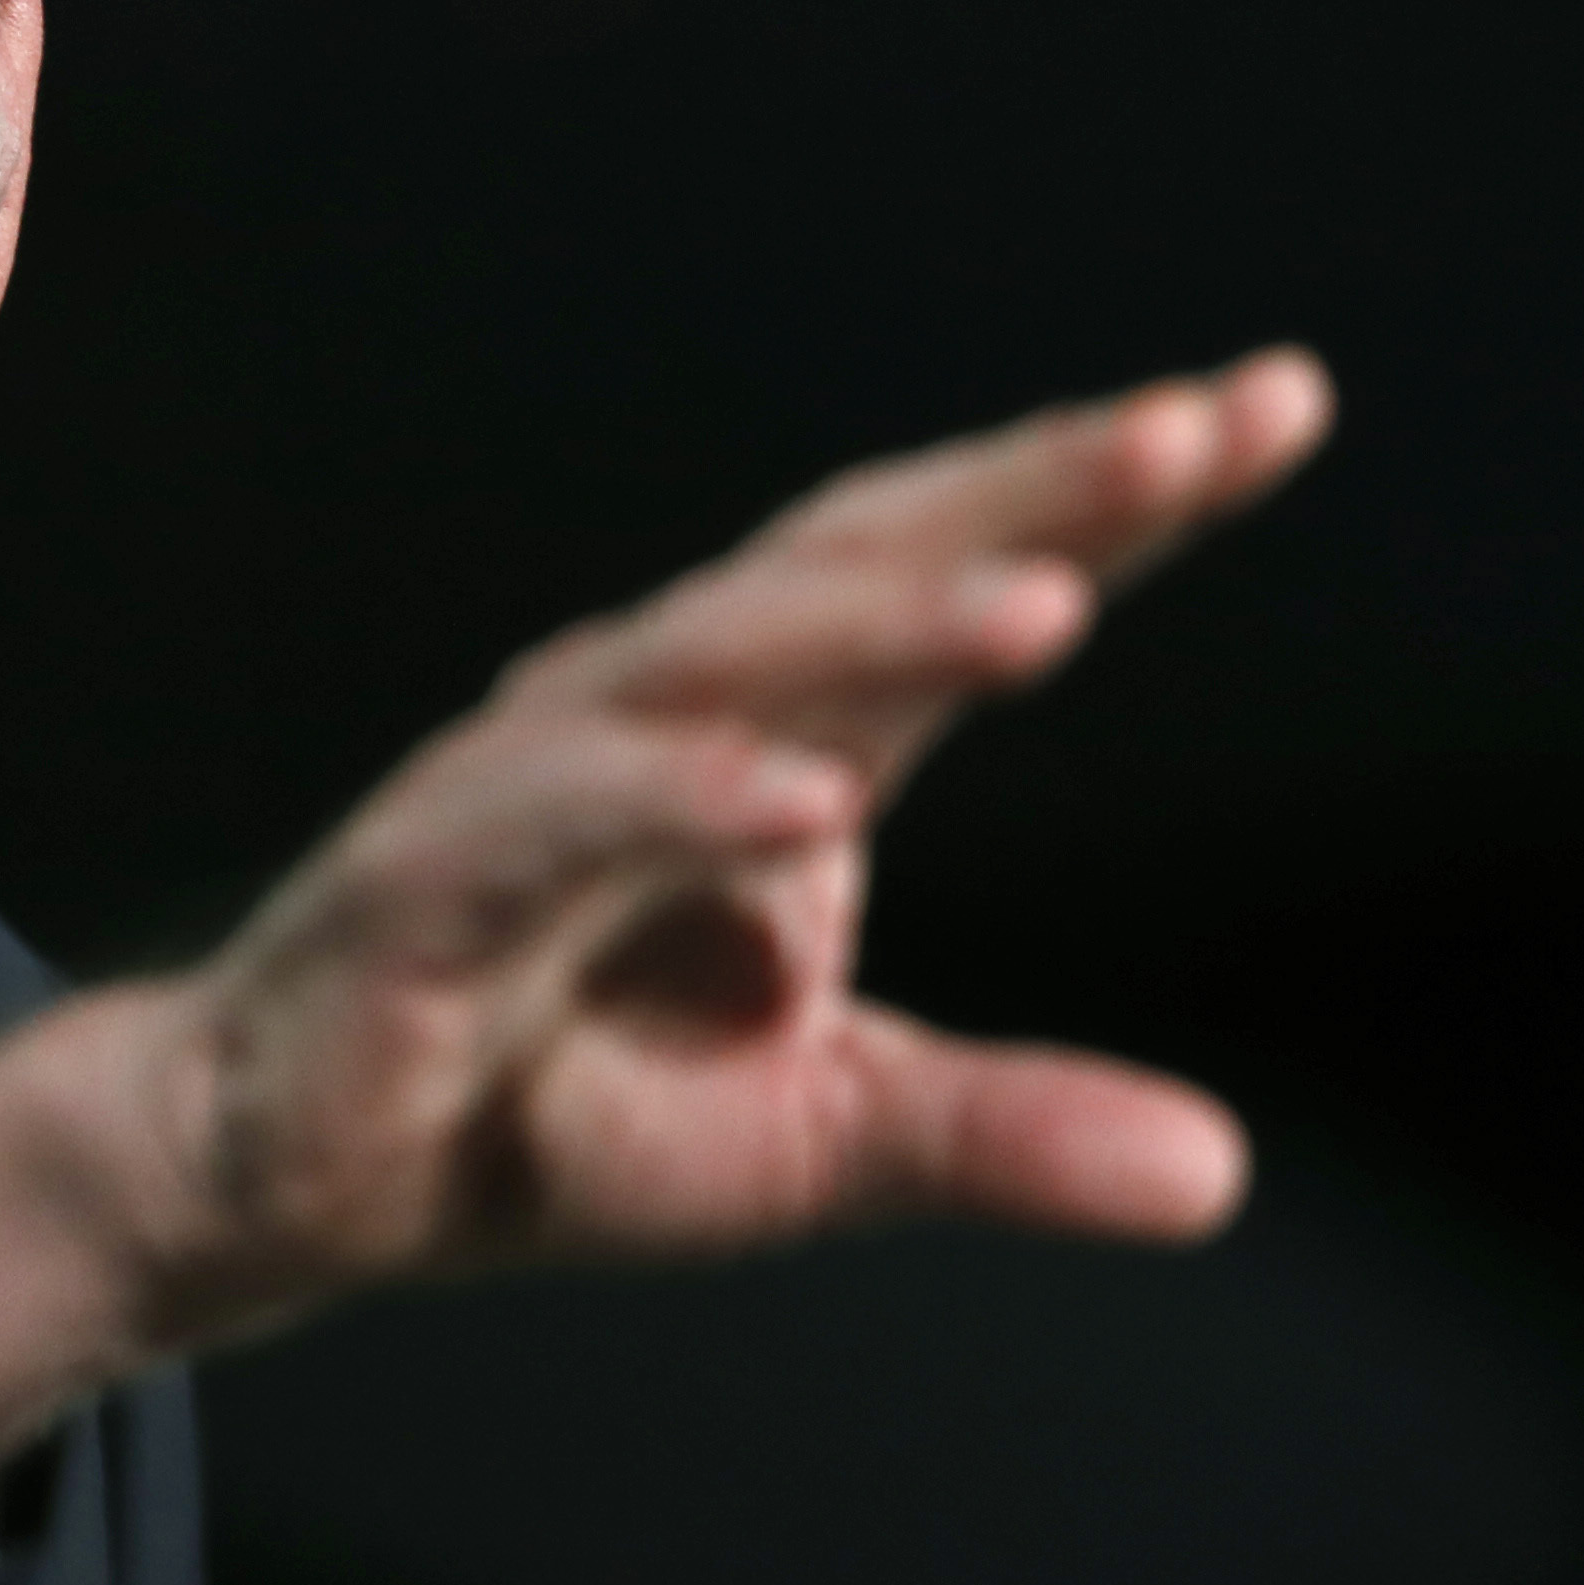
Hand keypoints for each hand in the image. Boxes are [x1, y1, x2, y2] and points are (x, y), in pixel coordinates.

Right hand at [151, 345, 1329, 1326]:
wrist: (306, 1179)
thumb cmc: (566, 1113)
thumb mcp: (825, 1140)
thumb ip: (1008, 1134)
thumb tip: (1221, 1177)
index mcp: (785, 738)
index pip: (965, 575)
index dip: (1108, 496)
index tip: (1277, 405)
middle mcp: (669, 709)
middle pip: (866, 561)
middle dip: (1032, 493)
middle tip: (1197, 427)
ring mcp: (542, 773)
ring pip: (730, 660)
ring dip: (885, 627)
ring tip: (1047, 609)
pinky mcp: (434, 874)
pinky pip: (565, 811)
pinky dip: (681, 796)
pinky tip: (799, 799)